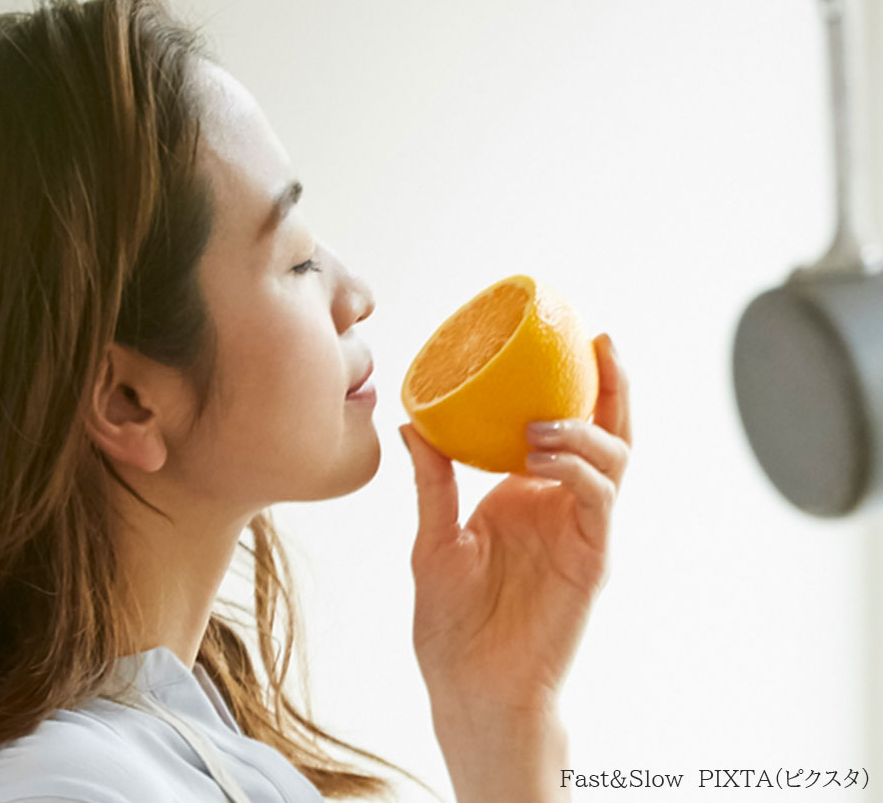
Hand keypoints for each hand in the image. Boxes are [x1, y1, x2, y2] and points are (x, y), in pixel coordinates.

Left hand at [399, 333, 631, 713]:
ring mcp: (581, 530)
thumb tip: (412, 421)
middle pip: (603, 432)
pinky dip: (579, 468)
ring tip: (544, 420)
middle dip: (609, 384)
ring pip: (612, 459)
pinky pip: (599, 501)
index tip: (560, 338)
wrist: (469, 687)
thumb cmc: (451, 622)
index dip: (569, 384)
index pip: (560, 427)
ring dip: (585, 427)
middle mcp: (560, 504)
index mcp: (525, 493)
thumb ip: (432, 482)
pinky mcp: (591, 559)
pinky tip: (545, 455)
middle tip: (598, 342)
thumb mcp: (434, 539)